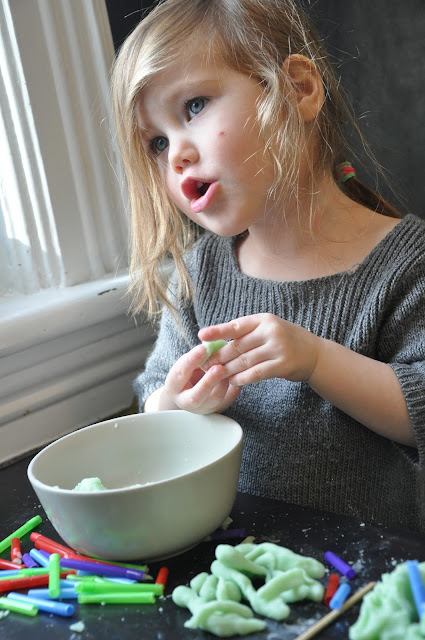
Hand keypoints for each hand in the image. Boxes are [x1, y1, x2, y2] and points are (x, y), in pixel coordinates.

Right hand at [163, 344, 240, 413]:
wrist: (190, 392)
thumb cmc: (188, 373)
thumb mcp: (186, 364)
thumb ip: (196, 356)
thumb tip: (210, 344)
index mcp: (174, 387)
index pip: (181, 373)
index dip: (192, 360)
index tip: (203, 348)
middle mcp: (187, 402)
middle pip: (196, 396)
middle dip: (208, 381)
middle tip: (218, 368)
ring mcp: (203, 407)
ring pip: (215, 399)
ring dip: (224, 382)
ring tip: (229, 367)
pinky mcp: (218, 408)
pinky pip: (229, 399)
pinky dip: (234, 386)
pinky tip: (238, 374)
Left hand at [198, 313, 319, 385]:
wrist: (314, 353)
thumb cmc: (285, 341)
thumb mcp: (268, 330)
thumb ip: (247, 334)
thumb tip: (217, 342)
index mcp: (264, 320)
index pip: (236, 326)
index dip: (217, 331)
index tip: (201, 336)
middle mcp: (271, 331)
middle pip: (238, 346)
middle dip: (219, 356)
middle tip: (205, 364)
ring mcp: (278, 348)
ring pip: (245, 361)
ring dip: (228, 370)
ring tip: (215, 375)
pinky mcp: (283, 364)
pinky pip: (257, 373)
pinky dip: (243, 378)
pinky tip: (233, 382)